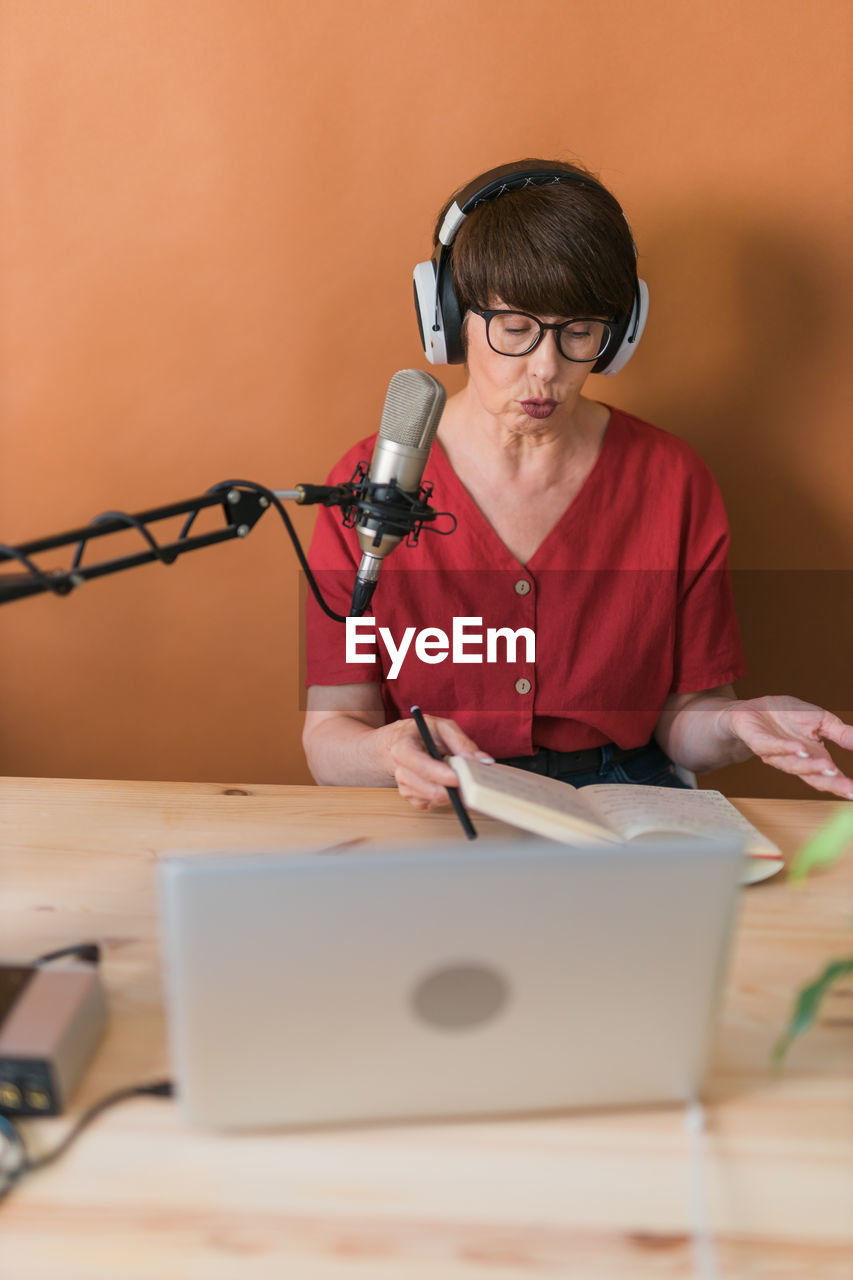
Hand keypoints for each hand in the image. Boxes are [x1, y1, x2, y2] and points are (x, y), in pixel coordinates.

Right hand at [387, 714, 493, 809]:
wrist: (403, 742)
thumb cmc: (424, 733)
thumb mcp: (443, 728)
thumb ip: (462, 742)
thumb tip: (483, 760)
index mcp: (403, 748)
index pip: (422, 766)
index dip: (442, 775)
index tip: (460, 777)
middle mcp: (401, 770)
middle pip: (429, 789)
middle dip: (453, 788)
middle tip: (470, 782)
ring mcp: (405, 787)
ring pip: (435, 799)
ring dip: (451, 791)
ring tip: (456, 776)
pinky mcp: (413, 799)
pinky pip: (434, 804)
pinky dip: (445, 796)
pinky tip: (446, 782)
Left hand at [719, 696, 852, 798]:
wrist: (754, 709)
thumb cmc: (787, 717)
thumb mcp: (821, 721)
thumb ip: (841, 733)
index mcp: (812, 758)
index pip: (830, 776)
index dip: (843, 785)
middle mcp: (794, 761)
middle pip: (813, 778)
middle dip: (831, 783)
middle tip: (849, 789)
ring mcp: (775, 754)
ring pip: (792, 765)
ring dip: (810, 766)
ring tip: (827, 765)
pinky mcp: (758, 742)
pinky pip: (772, 747)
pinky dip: (785, 748)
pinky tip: (799, 749)